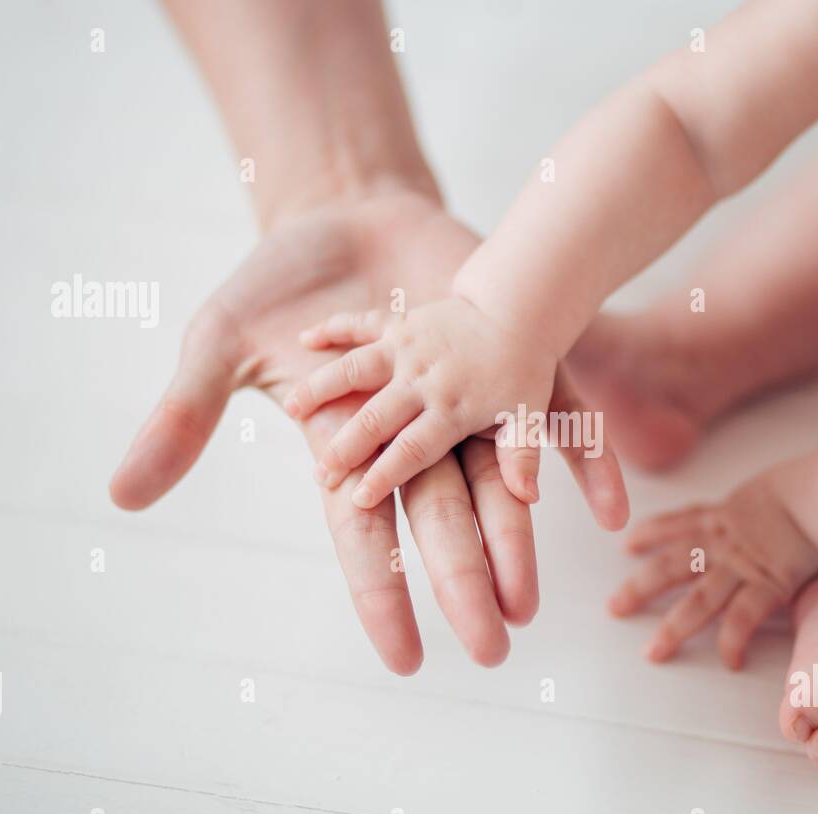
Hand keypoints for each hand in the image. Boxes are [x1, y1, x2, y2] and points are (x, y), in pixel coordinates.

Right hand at [110, 190, 627, 673]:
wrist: (350, 213)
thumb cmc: (284, 286)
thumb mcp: (222, 342)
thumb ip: (184, 416)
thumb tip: (120, 499)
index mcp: (351, 447)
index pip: (366, 537)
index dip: (383, 595)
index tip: (405, 660)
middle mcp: (414, 437)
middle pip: (441, 520)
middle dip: (464, 581)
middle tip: (493, 645)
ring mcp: (463, 400)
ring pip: (495, 479)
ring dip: (517, 537)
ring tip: (535, 597)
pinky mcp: (504, 357)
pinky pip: (552, 412)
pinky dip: (577, 453)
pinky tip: (610, 503)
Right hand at [286, 298, 557, 507]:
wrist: (518, 309)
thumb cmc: (521, 370)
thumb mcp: (527, 417)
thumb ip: (521, 457)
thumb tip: (527, 497)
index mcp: (452, 409)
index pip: (414, 449)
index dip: (386, 474)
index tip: (359, 499)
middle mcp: (423, 379)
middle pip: (377, 417)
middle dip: (347, 447)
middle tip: (320, 474)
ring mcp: (407, 347)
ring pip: (356, 369)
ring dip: (322, 388)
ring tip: (290, 408)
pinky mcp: (398, 320)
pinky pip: (360, 321)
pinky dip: (333, 328)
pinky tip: (304, 339)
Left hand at [608, 476, 817, 668]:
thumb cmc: (807, 491)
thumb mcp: (774, 492)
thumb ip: (760, 508)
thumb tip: (764, 514)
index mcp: (721, 518)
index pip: (677, 523)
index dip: (650, 533)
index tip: (628, 544)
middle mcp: (722, 544)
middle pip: (670, 567)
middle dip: (640, 588)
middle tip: (614, 608)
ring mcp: (742, 567)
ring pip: (699, 601)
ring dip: (674, 628)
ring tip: (653, 653)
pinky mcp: (769, 586)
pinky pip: (743, 618)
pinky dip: (733, 640)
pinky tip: (729, 661)